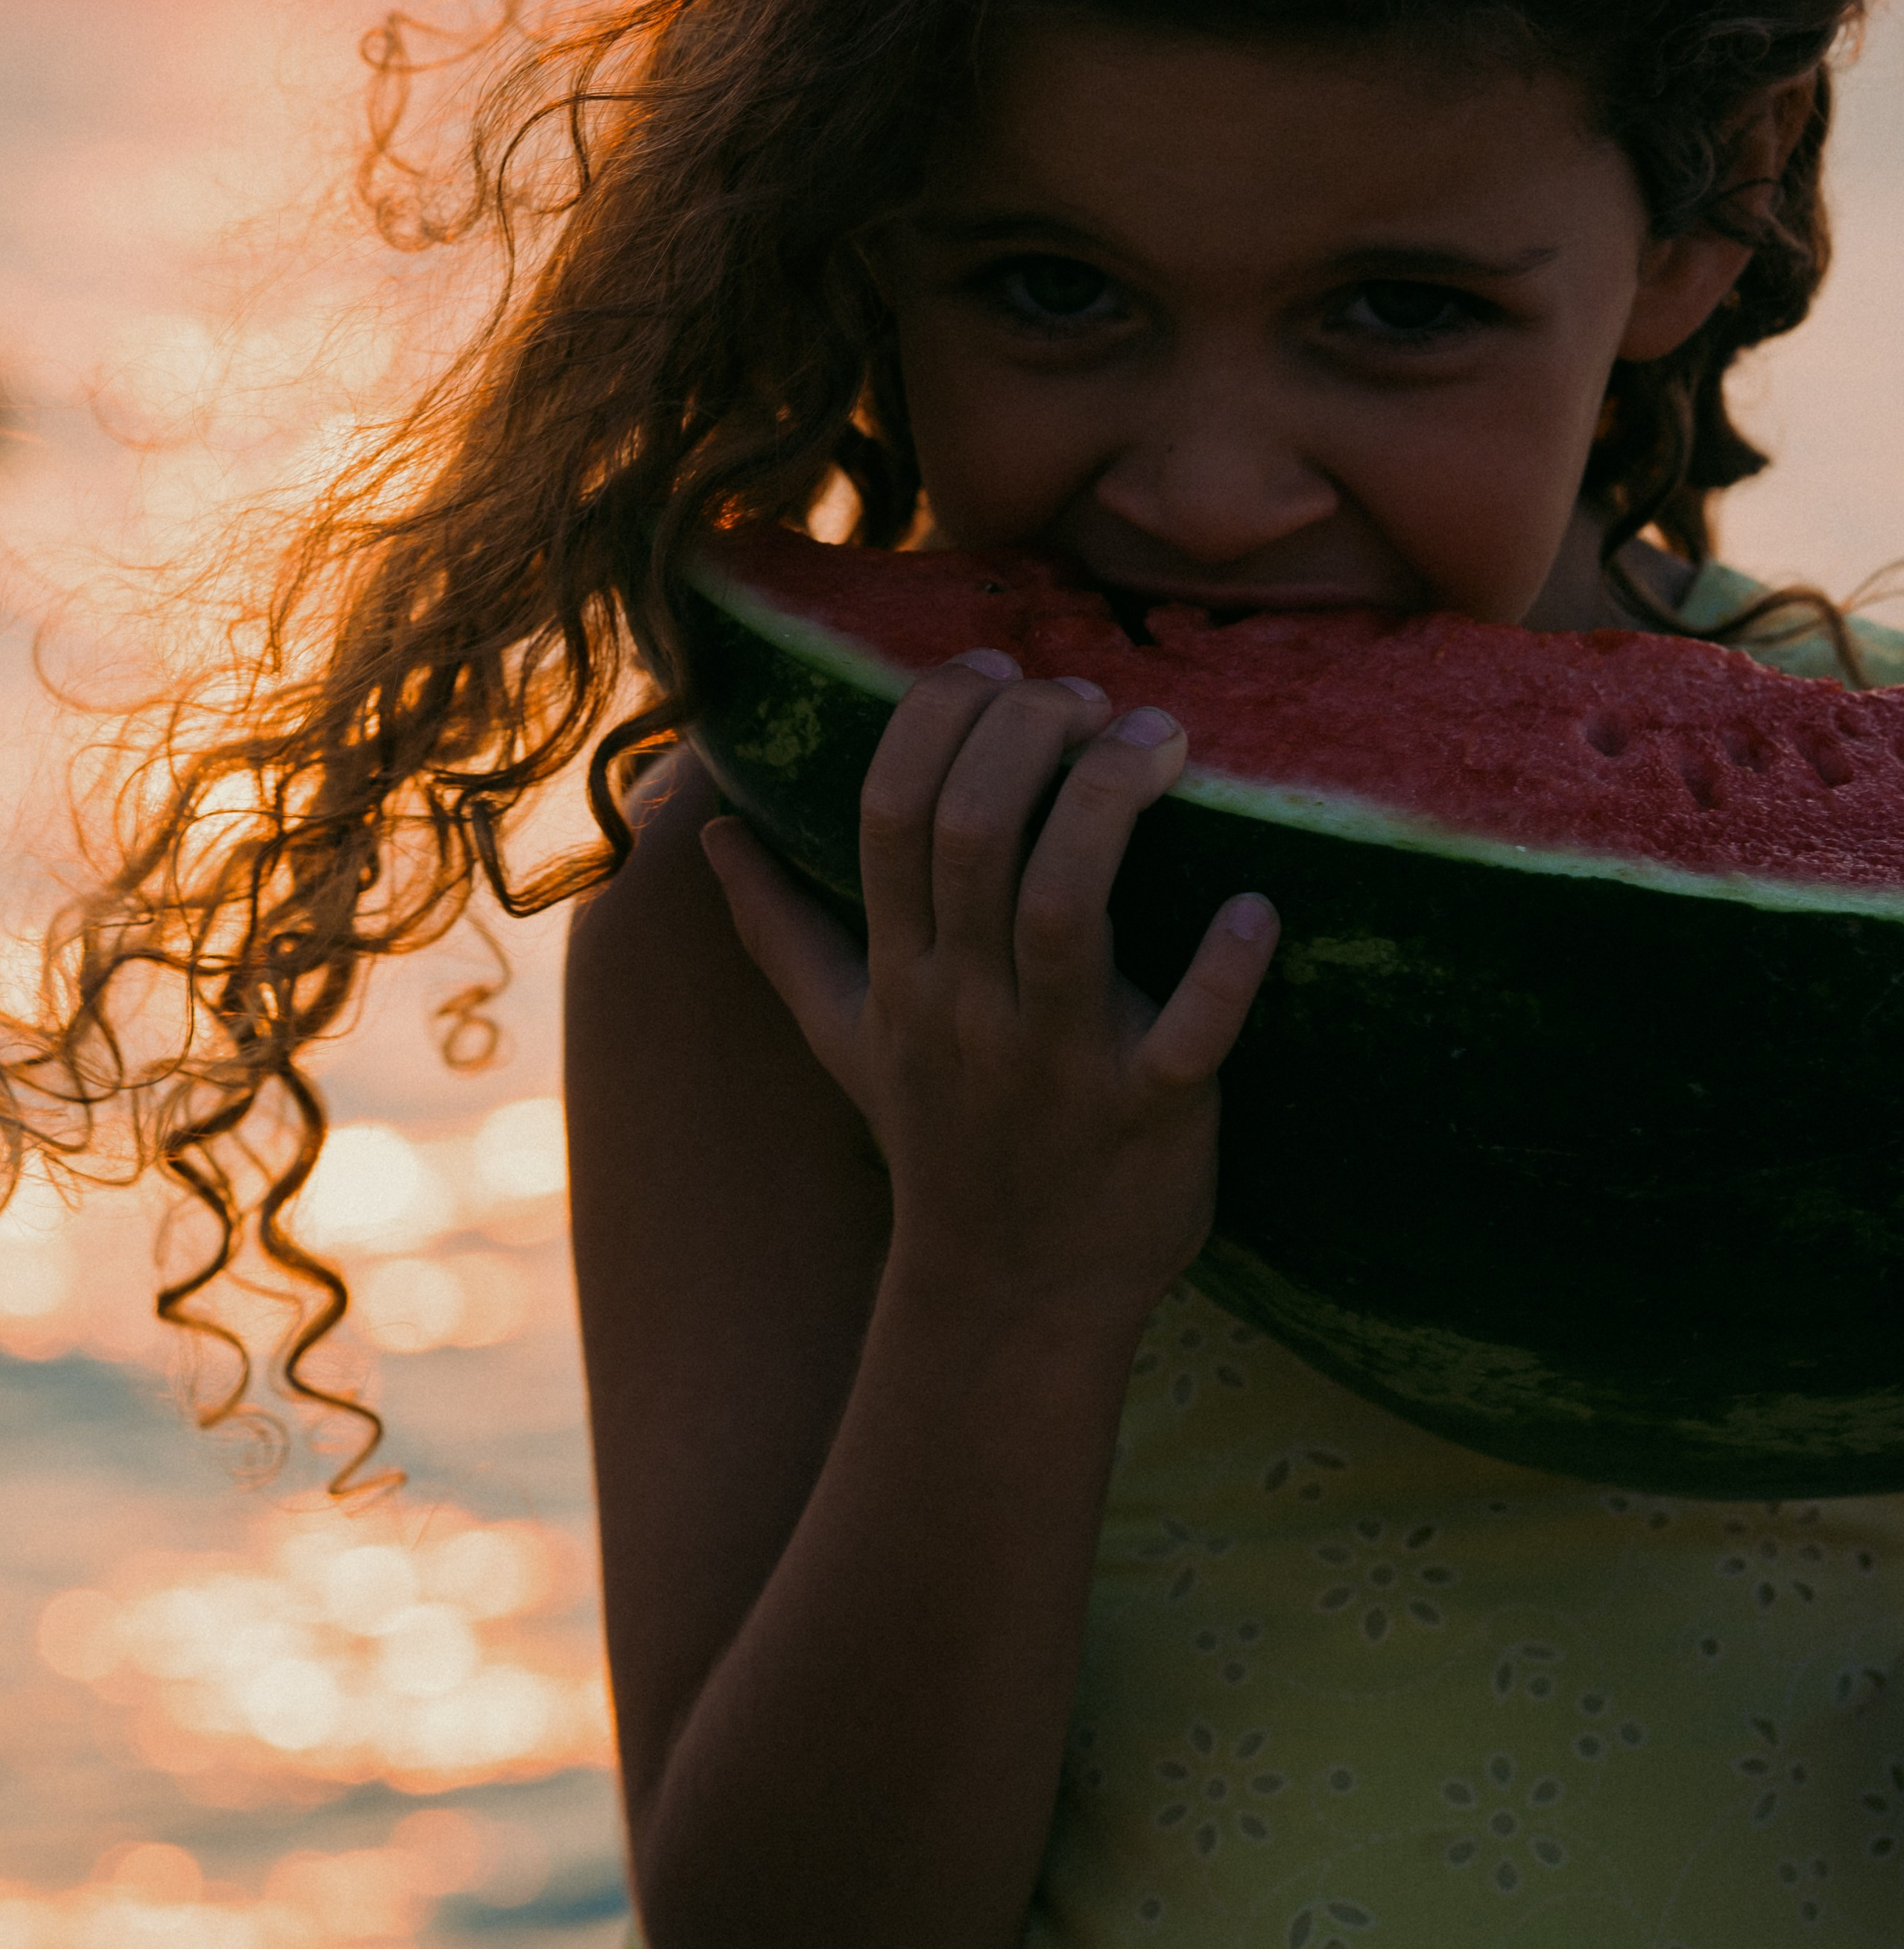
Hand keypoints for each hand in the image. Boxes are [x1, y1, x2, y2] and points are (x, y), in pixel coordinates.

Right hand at [699, 653, 1278, 1325]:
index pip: (889, 814)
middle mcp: (967, 1006)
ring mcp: (1056, 1062)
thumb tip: (708, 833)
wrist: (1013, 1299)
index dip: (937, 719)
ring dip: (1111, 806)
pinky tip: (1256, 910)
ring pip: (1067, 909)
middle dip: (1027, 734)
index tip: (996, 663)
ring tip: (1161, 739)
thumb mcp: (842, 1038)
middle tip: (1087, 692)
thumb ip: (778, 932)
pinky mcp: (1149, 1114)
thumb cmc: (939, 1140)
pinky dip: (1224, 972)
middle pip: (969, 836)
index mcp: (901, 973)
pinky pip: (1188, 1036)